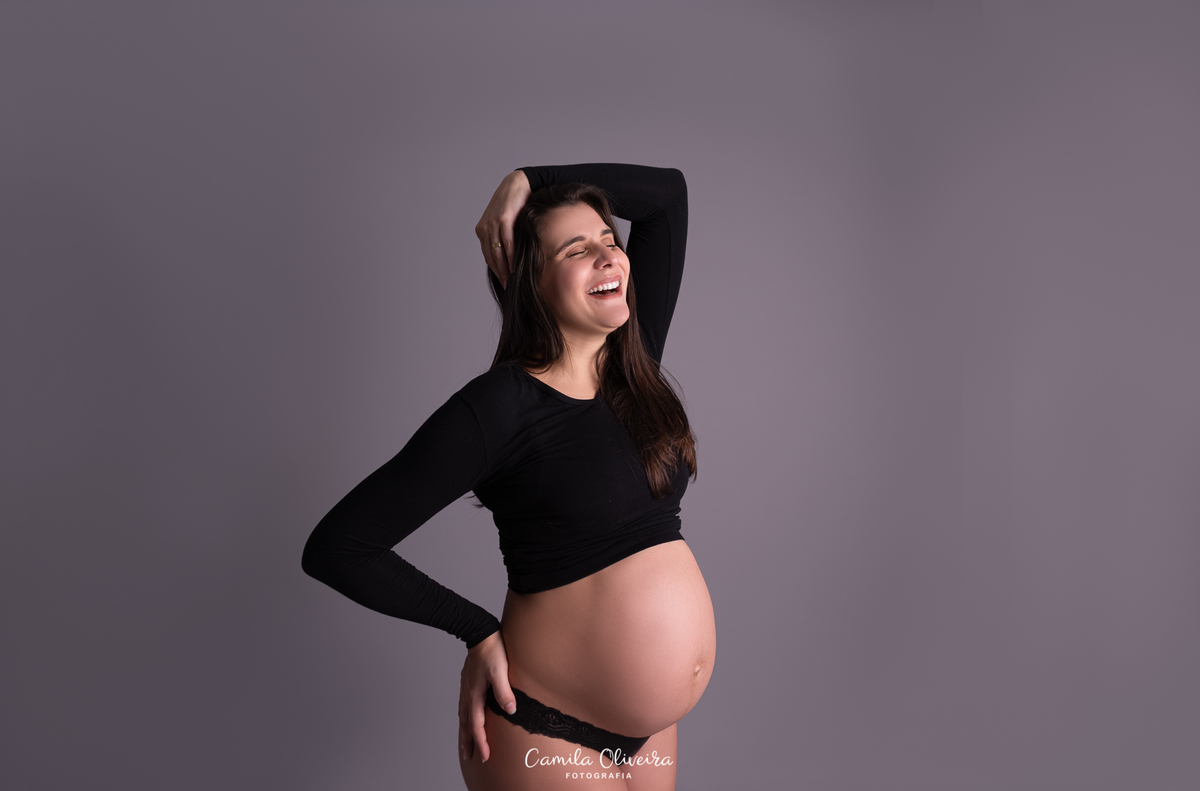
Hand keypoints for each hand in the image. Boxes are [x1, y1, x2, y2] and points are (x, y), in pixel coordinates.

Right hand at [459, 630, 516, 762]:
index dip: (481, 742)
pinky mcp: (468, 683)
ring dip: (465, 732)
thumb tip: (510, 710)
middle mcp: (468, 694)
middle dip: (469, 742)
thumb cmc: (492, 651)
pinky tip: (466, 718)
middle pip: (466, 724)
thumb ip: (504, 691)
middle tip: (470, 757)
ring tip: (466, 743)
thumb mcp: (501, 671)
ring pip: (463, 716)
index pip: (477, 725)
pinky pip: (463, 707)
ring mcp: (466, 688)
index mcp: (475, 694)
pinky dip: (464, 719)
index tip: (485, 756)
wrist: (480, 633)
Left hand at [474, 170, 530, 288]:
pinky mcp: (503, 220)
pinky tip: (516, 265)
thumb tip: (510, 257)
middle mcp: (484, 229)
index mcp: (482, 231)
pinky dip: (512, 255)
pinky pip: (507, 242)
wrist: (517, 184)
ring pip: (498, 252)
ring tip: (512, 281)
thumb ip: (503, 237)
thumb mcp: (505, 222)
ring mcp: (492, 224)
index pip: (488, 256)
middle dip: (500, 274)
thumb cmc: (514, 204)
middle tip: (508, 288)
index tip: (504, 283)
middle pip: (492, 257)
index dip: (496, 271)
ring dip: (505, 268)